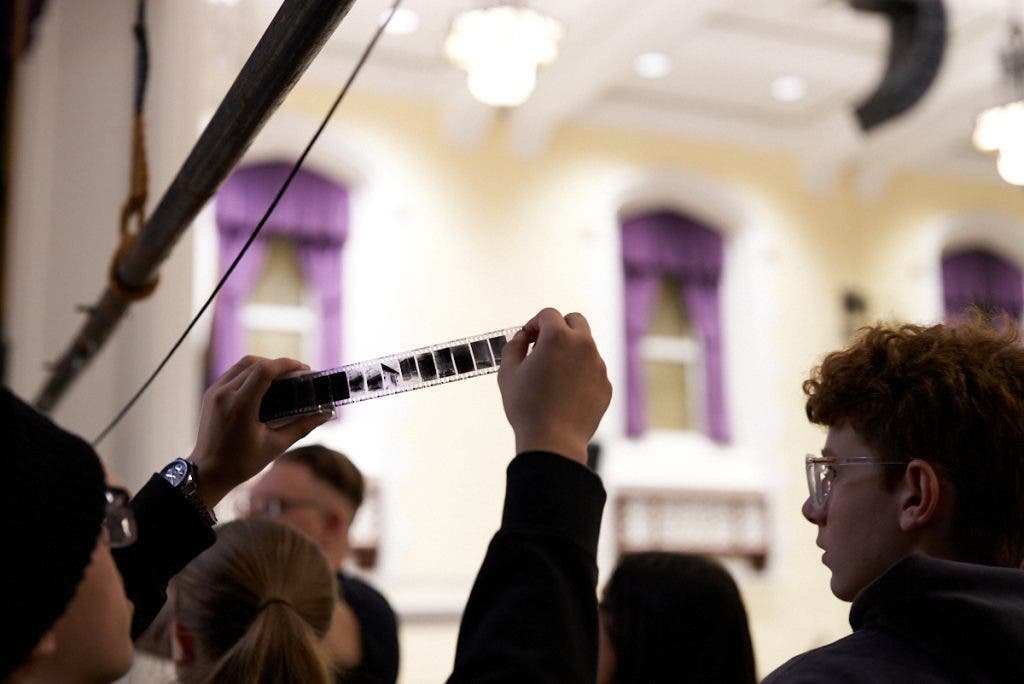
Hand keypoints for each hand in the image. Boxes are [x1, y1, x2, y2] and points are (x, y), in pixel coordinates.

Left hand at [187, 356, 331, 507]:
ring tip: (282, 377)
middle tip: (297, 375)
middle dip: (279, 365)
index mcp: (240, 405)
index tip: (304, 369)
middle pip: (255, 363)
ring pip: (243, 365)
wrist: (207, 473)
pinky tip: (263, 384)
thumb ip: (301, 427)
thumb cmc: (241, 463)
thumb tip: (325, 415)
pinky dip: (250, 372)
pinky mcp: (210, 394)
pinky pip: (233, 373)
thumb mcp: (275, 446)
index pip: (265, 371)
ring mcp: (214, 392)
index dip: (287, 365)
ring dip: (264, 366)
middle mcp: (224, 393)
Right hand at [498, 308, 611, 464]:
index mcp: (558, 337)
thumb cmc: (526, 407)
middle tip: (543, 347)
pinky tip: (564, 393)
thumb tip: (522, 338)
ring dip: (569, 352)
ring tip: (551, 376)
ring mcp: (598, 366)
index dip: (533, 324)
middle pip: (575, 320)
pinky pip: (592, 370)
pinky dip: (580, 373)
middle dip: (558, 327)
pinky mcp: (605, 385)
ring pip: (585, 347)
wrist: (553, 442)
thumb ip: (513, 347)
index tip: (526, 339)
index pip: (548, 314)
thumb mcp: (508, 373)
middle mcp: (583, 346)